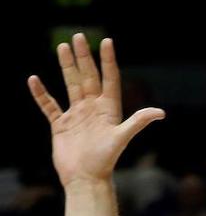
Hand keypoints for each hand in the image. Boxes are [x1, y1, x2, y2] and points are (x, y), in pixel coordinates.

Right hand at [27, 34, 164, 187]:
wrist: (85, 179)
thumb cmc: (105, 160)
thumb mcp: (122, 138)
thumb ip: (138, 122)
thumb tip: (160, 113)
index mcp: (109, 109)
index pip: (109, 78)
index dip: (108, 60)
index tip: (107, 41)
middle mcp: (93, 108)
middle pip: (88, 77)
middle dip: (84, 57)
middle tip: (79, 36)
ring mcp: (76, 115)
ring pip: (71, 85)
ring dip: (67, 67)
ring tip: (62, 47)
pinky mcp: (60, 124)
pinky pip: (49, 105)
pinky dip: (41, 93)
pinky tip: (34, 80)